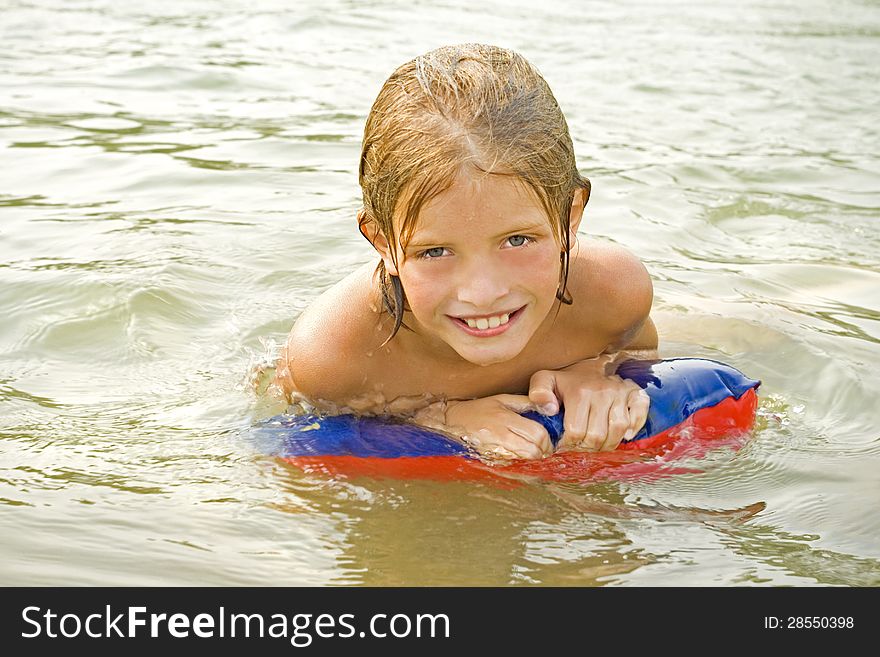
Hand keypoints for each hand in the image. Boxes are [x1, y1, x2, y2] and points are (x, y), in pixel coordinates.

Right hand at [417, 395, 551, 459]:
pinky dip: (517, 462)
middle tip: (544, 451)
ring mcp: (492, 448)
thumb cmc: (478, 410)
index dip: (547, 440)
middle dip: (542, 452)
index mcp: (506, 417)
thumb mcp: (501, 399)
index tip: (548, 442)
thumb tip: (546, 407)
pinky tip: (518, 457)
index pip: (537, 433)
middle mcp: (500, 433)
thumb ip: (524, 403)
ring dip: (531, 459)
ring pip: (521, 459)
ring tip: (533, 454)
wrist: (450, 421)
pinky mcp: (486, 457)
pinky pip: (509, 464)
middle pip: (532, 449)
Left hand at [528, 361, 649, 451]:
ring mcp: (621, 392)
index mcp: (580, 391)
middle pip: (597, 435)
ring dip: (608, 444)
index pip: (576, 432)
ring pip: (618, 430)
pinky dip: (634, 428)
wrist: (589, 366)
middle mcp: (603, 391)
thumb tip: (550, 410)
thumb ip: (538, 393)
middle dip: (587, 447)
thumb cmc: (566, 381)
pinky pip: (640, 416)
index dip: (569, 444)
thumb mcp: (545, 381)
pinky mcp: (636, 394)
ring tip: (597, 444)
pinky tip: (622, 435)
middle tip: (581, 447)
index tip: (565, 444)